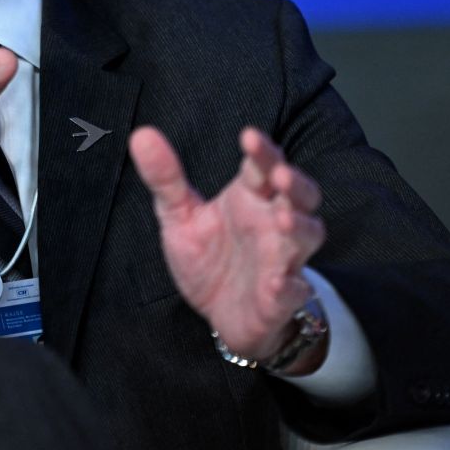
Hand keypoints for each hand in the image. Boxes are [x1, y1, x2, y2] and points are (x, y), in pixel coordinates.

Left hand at [129, 126, 325, 365]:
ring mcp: (282, 259)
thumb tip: (142, 135)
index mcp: (249, 198)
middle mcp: (272, 222)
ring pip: (307, 235)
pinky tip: (277, 281)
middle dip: (295, 183)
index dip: (261, 151)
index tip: (248, 136)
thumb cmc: (209, 258)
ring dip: (298, 226)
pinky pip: (294, 290)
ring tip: (281, 218)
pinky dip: (290, 285)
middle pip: (300, 195)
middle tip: (279, 174)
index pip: (262, 166)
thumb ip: (165, 178)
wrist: (220, 314)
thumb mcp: (180, 216)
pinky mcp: (282, 297)